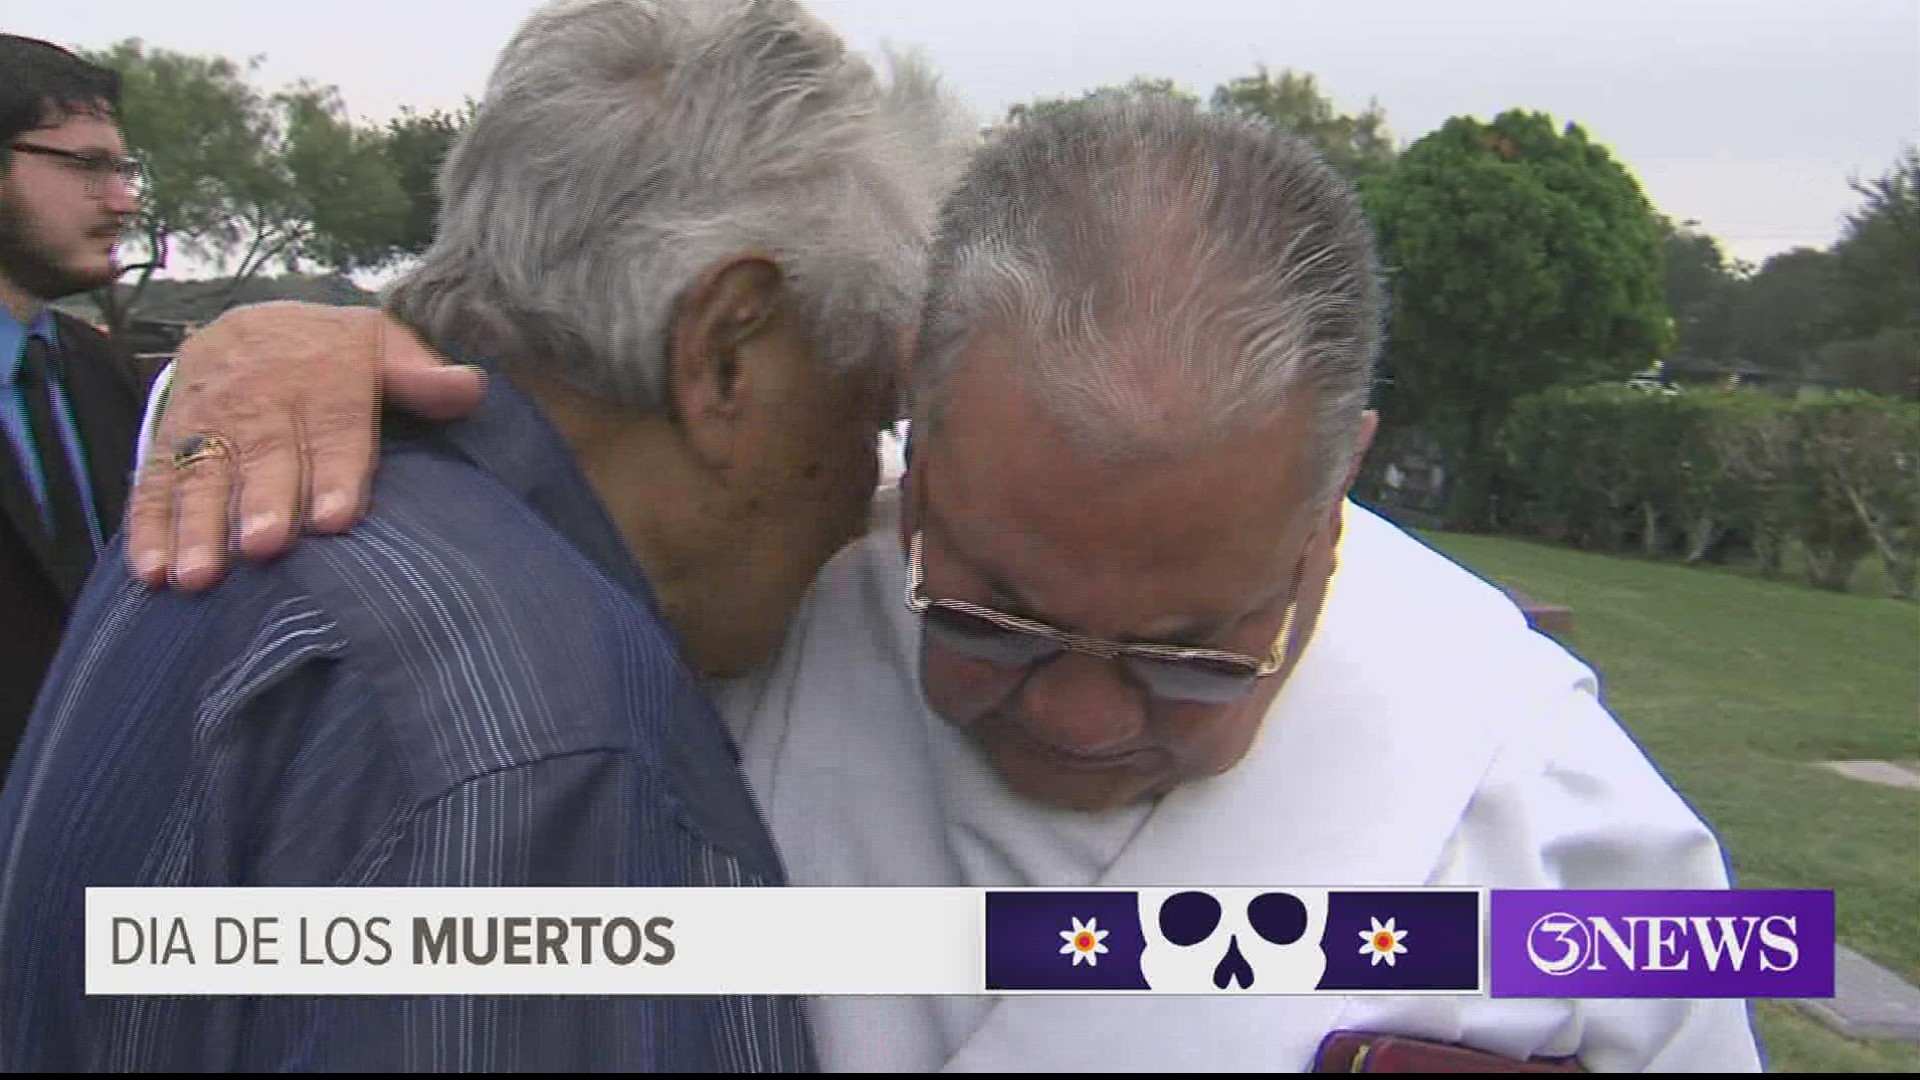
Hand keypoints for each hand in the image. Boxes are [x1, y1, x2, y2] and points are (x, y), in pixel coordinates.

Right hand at [125, 301, 487, 591]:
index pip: (333, 428)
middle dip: (263, 501)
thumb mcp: (380, 345)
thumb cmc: (333, 353)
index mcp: (321, 379)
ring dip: (198, 526)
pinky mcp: (168, 442)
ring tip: (200, 575)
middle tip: (264, 546)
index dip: (334, 473)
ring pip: (200, 474)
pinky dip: (147, 529)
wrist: (250, 324)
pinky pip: (153, 484)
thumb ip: (421, 375)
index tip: (335, 518)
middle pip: (262, 454)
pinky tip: (150, 572)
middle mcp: (260, 402)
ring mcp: (208, 423)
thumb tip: (469, 387)